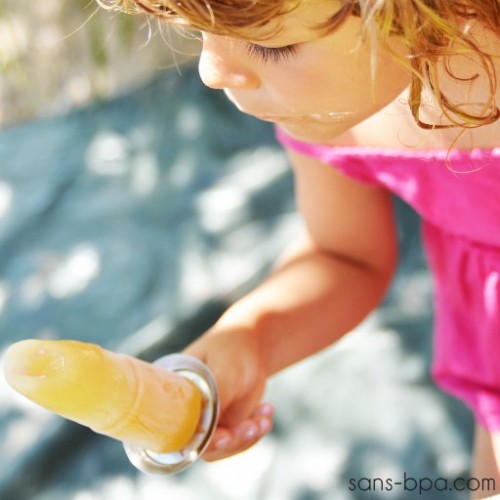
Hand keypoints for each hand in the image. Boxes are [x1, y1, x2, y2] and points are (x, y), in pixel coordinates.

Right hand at [184, 325, 273, 460]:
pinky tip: (266, 413)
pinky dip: (254, 431)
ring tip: (265, 418)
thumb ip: (217, 394)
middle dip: (231, 440)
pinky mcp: (222, 423)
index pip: (176, 428)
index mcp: (174, 393)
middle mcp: (185, 410)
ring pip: (222, 445)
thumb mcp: (226, 369)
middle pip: (201, 443)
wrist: (251, 344)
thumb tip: (210, 425)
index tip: (224, 436)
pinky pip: (237, 440)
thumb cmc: (233, 348)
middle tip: (253, 426)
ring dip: (246, 437)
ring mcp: (205, 419)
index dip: (197, 440)